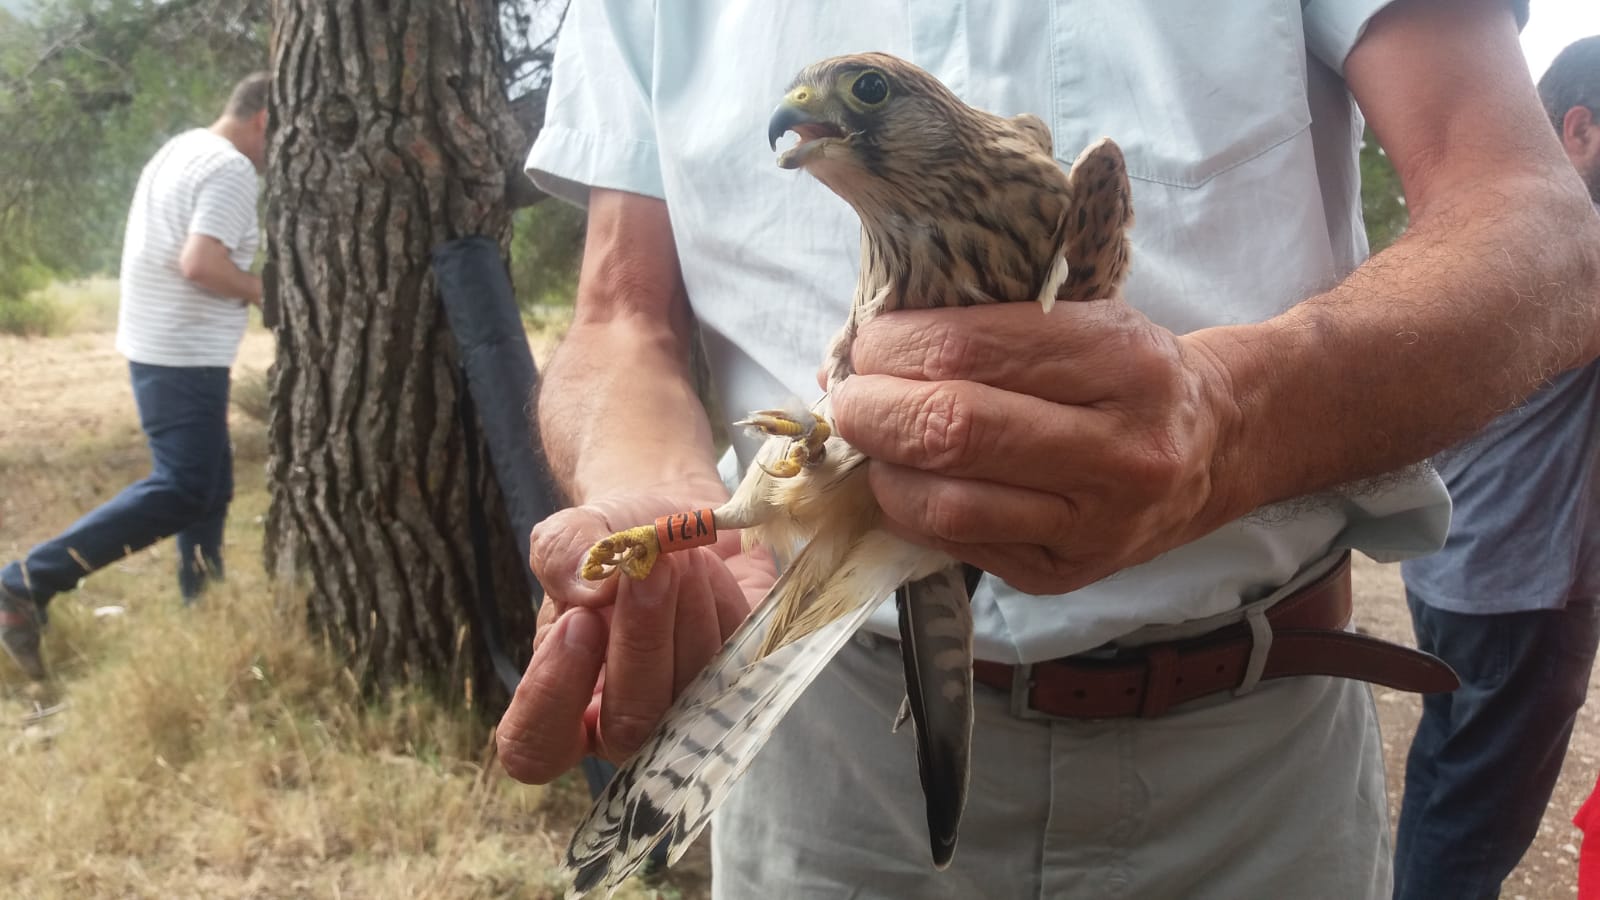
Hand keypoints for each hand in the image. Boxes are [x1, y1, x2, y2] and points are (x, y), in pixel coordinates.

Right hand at [496, 495, 773, 783]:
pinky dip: (725, 607)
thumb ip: (564, 553)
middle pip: (628, 728)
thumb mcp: (578, 532)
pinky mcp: (747, 686)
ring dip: (687, 614)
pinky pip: (743, 666)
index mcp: (564, 705)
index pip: (538, 747)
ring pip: (693, 697)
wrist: (687, 520)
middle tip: (649, 568)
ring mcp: (691, 715)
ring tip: (679, 555)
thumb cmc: (621, 539)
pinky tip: (711, 570)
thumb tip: (592, 589)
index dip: (553, 694)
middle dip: (641, 640)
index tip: (578, 620)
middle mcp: (625, 726)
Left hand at [828, 300, 1239, 594]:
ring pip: (945, 503)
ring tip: (873, 441)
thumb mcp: (1085, 316)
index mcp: (1122, 361)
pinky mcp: (1063, 575)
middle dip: (872, 410)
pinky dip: (909, 509)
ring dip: (882, 468)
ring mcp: (1094, 524)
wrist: (1216, 446)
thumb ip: (989, 327)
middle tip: (848, 396)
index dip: (893, 347)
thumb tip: (861, 349)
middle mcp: (1117, 450)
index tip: (868, 342)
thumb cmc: (1130, 371)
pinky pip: (955, 544)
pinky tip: (907, 481)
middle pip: (951, 430)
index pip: (968, 350)